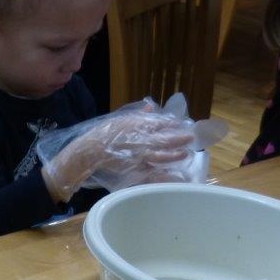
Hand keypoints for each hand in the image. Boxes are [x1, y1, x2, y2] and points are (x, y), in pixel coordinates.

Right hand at [42, 113, 192, 201]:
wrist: (88, 152)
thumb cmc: (102, 135)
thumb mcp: (119, 120)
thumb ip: (137, 115)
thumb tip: (151, 105)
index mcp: (136, 125)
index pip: (158, 123)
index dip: (172, 124)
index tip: (182, 124)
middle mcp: (139, 138)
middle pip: (163, 137)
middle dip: (178, 137)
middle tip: (192, 137)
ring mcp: (137, 154)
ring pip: (160, 154)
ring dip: (173, 154)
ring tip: (185, 154)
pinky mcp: (133, 167)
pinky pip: (150, 170)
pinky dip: (161, 173)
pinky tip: (172, 174)